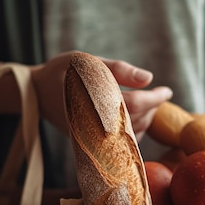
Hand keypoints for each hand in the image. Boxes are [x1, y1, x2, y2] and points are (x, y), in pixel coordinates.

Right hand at [31, 51, 171, 136]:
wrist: (36, 93)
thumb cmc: (63, 72)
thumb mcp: (88, 61)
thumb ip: (119, 69)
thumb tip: (149, 79)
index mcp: (94, 101)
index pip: (134, 104)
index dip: (154, 98)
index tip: (167, 91)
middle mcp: (94, 123)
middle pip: (135, 121)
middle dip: (152, 109)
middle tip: (160, 95)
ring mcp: (91, 136)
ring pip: (129, 135)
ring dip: (144, 120)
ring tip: (149, 104)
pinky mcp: (90, 142)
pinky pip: (119, 142)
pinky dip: (132, 131)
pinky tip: (135, 118)